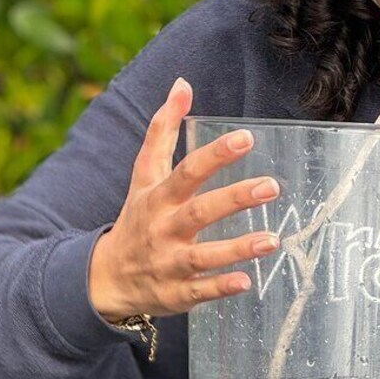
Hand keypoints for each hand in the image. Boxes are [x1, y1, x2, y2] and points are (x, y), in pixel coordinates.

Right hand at [89, 77, 279, 321]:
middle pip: (199, 211)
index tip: (247, 137)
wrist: (106, 278)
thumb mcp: (145, 174)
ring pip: (204, 256)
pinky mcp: (176, 294)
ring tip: (273, 240)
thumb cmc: (137, 217)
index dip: (215, 155)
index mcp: (159, 197)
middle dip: (235, 198)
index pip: (188, 171)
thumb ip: (164, 130)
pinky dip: (221, 288)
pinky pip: (201, 292)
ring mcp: (169, 263)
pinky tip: (248, 282)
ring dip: (237, 248)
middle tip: (271, 186)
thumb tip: (183, 84)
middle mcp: (164, 229)